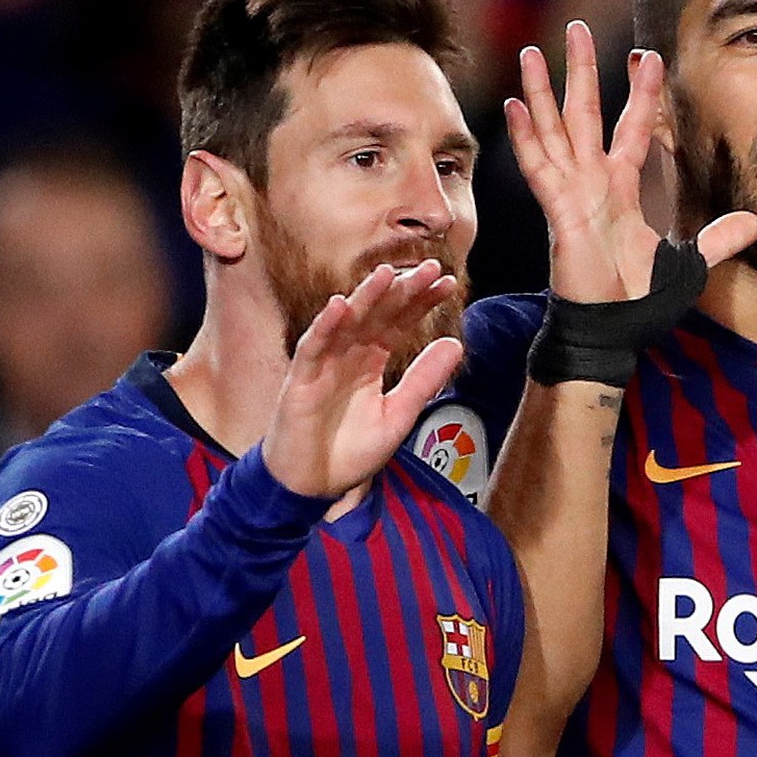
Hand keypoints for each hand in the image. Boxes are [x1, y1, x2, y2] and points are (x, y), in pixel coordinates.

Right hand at [261, 261, 462, 498]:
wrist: (311, 487)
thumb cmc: (349, 452)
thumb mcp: (398, 416)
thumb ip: (424, 381)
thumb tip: (455, 343)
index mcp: (372, 362)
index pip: (399, 322)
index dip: (421, 302)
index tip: (447, 284)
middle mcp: (348, 355)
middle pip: (377, 314)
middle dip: (402, 291)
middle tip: (429, 269)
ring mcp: (324, 364)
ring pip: (346, 323)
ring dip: (365, 297)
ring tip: (387, 273)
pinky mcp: (300, 381)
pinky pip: (313, 348)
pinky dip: (325, 327)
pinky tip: (341, 306)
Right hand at [503, 20, 756, 302]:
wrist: (611, 330)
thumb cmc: (638, 300)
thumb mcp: (689, 264)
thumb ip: (719, 240)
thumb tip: (756, 225)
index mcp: (622, 188)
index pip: (634, 128)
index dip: (641, 93)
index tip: (646, 54)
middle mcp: (594, 181)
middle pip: (587, 112)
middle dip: (582, 69)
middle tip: (575, 27)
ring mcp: (573, 193)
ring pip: (557, 129)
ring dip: (543, 90)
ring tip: (533, 51)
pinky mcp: (559, 210)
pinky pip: (541, 166)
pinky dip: (527, 137)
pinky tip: (514, 105)